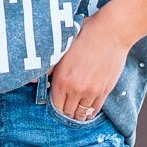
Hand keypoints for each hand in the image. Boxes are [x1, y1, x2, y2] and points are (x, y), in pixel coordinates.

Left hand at [47, 5, 130, 122]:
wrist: (111, 32)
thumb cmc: (86, 34)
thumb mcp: (63, 49)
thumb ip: (50, 66)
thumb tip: (34, 79)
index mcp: (62, 78)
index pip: (55, 105)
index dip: (55, 106)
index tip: (57, 104)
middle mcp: (75, 88)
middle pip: (68, 112)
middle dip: (66, 111)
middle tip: (66, 108)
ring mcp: (91, 91)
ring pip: (82, 114)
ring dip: (78, 114)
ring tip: (76, 111)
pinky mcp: (105, 90)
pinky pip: (95, 109)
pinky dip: (90, 112)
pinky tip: (88, 110)